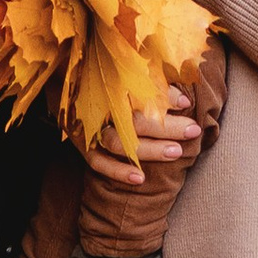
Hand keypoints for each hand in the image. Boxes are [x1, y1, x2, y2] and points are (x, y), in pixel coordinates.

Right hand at [90, 77, 204, 186]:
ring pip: (118, 143)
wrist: (64, 93)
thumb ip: (154, 86)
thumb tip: (184, 102)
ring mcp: (89, 129)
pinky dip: (118, 171)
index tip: (186, 103)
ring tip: (177, 152)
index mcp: (109, 85)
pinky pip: (99, 162)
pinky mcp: (83, 146)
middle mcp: (98, 107)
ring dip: (149, 150)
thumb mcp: (128, 78)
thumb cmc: (107, 85)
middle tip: (192, 130)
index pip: (139, 91)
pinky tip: (140, 179)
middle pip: (134, 119)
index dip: (164, 97)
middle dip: (166, 126)